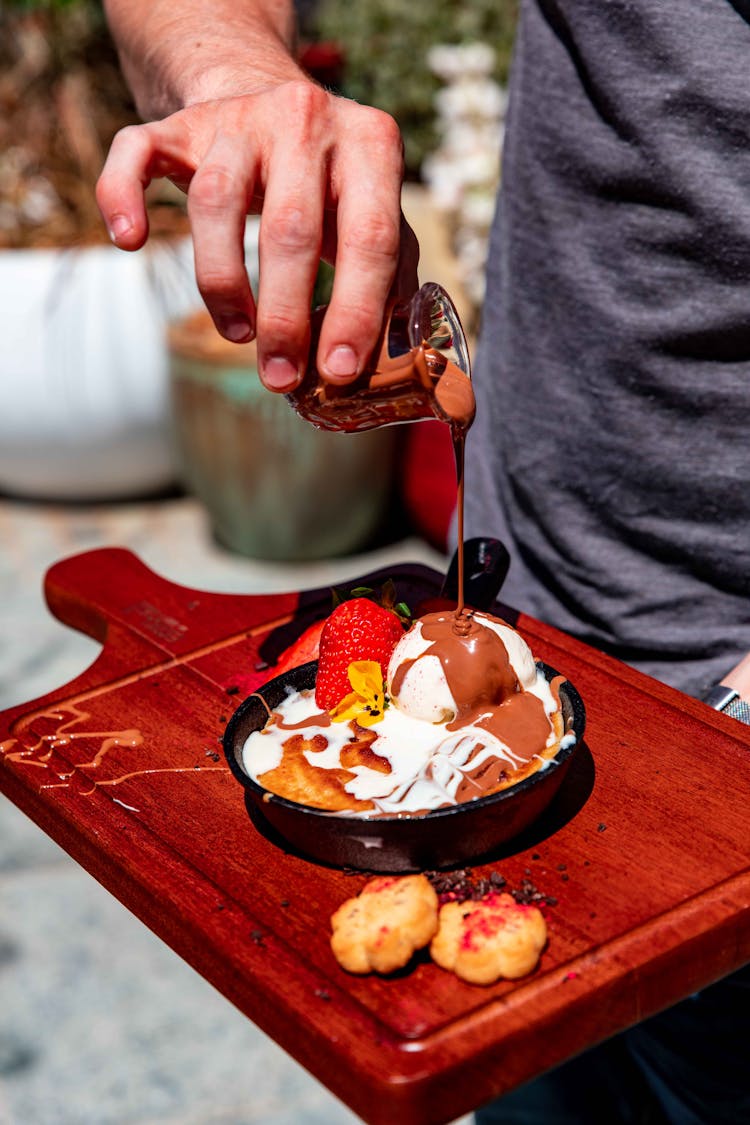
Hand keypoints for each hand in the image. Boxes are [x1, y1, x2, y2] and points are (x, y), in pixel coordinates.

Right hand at [96, 79, 419, 391]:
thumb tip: (392, 358)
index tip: (338, 373)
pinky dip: (122, 196)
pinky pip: (136, 152)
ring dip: (223, 282)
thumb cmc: (331, 182)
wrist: (266, 96)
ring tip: (237, 334)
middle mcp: (305, 119)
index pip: (369, 238)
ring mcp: (237, 118)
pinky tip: (130, 242)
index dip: (356, 312)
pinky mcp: (178, 125)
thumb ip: (393, 274)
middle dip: (285, 319)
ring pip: (215, 201)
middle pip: (290, 229)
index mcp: (371, 145)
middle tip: (280, 378)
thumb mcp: (375, 211)